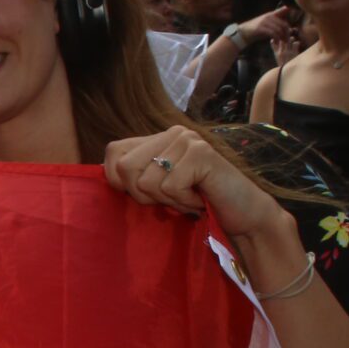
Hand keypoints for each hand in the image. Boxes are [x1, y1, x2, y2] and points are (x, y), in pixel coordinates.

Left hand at [102, 127, 288, 242]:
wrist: (243, 214)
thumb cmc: (198, 203)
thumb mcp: (158, 189)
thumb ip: (134, 177)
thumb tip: (106, 175)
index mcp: (157, 138)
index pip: (113, 152)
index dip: (119, 181)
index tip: (147, 194)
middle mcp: (172, 133)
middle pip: (124, 168)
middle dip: (144, 196)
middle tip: (172, 198)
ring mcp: (187, 140)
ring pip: (146, 182)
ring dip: (168, 201)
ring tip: (190, 197)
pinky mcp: (202, 154)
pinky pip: (170, 187)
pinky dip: (184, 202)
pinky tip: (201, 198)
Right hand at [241, 7, 293, 49]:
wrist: (243, 32)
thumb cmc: (256, 30)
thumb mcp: (267, 24)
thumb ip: (276, 23)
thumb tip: (287, 26)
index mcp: (271, 14)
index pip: (285, 13)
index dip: (289, 21)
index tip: (291, 30)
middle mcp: (268, 16)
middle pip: (284, 24)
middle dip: (287, 33)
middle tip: (287, 40)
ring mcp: (264, 22)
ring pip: (279, 29)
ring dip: (282, 37)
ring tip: (282, 42)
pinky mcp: (260, 28)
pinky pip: (272, 33)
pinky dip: (276, 38)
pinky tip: (276, 42)